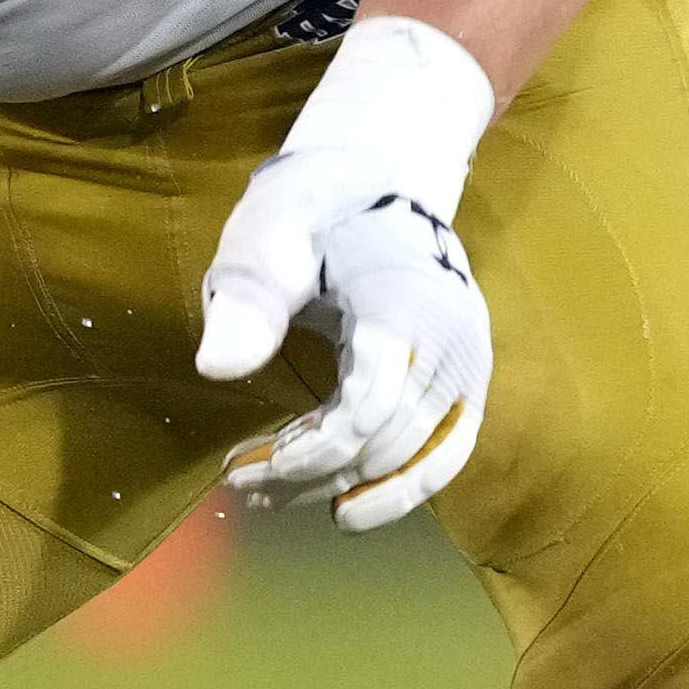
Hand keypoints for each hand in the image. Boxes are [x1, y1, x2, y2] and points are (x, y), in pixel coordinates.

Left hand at [189, 15, 502, 531]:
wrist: (379, 181)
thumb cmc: (314, 207)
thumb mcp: (269, 232)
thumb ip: (250, 294)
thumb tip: (218, 368)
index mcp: (405, 300)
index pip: (367, 406)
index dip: (306, 452)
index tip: (240, 468)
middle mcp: (453, 338)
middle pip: (388, 441)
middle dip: (311, 475)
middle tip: (241, 483)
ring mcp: (470, 362)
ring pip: (420, 461)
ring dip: (348, 491)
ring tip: (275, 497)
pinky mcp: (471, 380)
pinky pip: (448, 455)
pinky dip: (400, 490)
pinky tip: (346, 507)